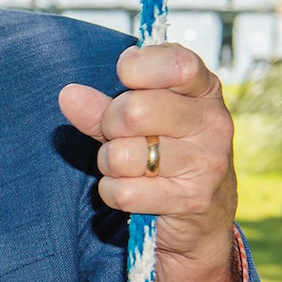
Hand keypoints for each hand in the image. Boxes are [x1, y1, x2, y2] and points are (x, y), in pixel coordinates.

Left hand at [59, 44, 241, 281]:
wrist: (199, 216)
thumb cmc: (163, 153)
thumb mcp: (138, 123)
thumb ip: (103, 108)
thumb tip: (69, 95)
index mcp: (204, 90)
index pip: (178, 64)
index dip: (140, 66)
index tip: (124, 73)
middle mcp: (213, 122)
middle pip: (134, 111)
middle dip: (109, 125)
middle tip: (117, 135)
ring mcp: (207, 162)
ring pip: (122, 155)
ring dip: (109, 163)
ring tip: (127, 166)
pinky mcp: (192, 198)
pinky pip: (123, 191)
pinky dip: (113, 192)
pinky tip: (131, 190)